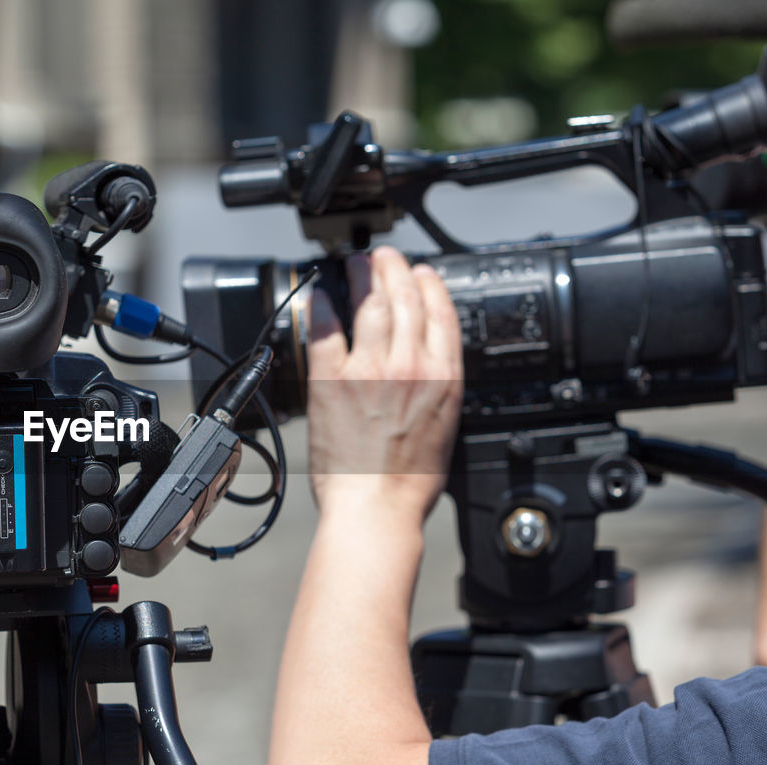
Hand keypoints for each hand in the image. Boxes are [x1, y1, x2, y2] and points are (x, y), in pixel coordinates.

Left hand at [306, 246, 462, 521]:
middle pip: (404, 297)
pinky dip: (323, 306)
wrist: (376, 507)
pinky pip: (325, 329)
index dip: (429, 283)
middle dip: (394, 267)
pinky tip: (321, 294)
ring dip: (362, 275)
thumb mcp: (445, 426)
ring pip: (368, 303)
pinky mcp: (331, 379)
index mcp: (444, 376)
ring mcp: (369, 368)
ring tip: (355, 263)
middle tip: (383, 256)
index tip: (420, 272)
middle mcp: (410, 364)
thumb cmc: (409, 482)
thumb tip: (426, 368)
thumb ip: (437, 387)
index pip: (440, 310)